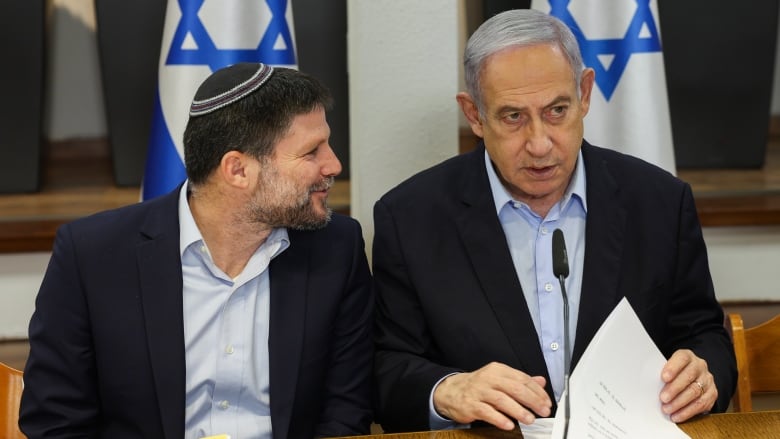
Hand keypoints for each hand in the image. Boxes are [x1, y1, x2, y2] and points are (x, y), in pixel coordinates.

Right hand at [432, 362, 551, 429]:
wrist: (451, 391)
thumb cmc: (478, 386)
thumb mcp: (499, 378)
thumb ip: (520, 380)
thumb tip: (541, 381)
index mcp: (498, 370)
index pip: (522, 379)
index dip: (537, 391)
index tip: (546, 402)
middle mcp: (488, 379)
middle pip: (514, 388)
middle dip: (532, 401)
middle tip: (543, 411)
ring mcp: (479, 392)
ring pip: (502, 400)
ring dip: (518, 411)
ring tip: (529, 419)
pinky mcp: (471, 405)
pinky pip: (487, 412)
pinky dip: (500, 419)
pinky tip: (509, 424)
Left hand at [660, 349, 716, 421]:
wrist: (694, 378)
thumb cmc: (675, 373)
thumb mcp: (669, 368)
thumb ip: (663, 374)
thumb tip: (651, 385)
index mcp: (687, 356)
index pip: (682, 358)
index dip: (673, 367)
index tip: (663, 378)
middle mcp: (699, 366)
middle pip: (688, 376)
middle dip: (674, 389)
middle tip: (663, 398)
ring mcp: (707, 380)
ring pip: (695, 391)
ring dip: (679, 403)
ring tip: (667, 409)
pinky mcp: (712, 394)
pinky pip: (701, 404)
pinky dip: (687, 412)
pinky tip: (677, 415)